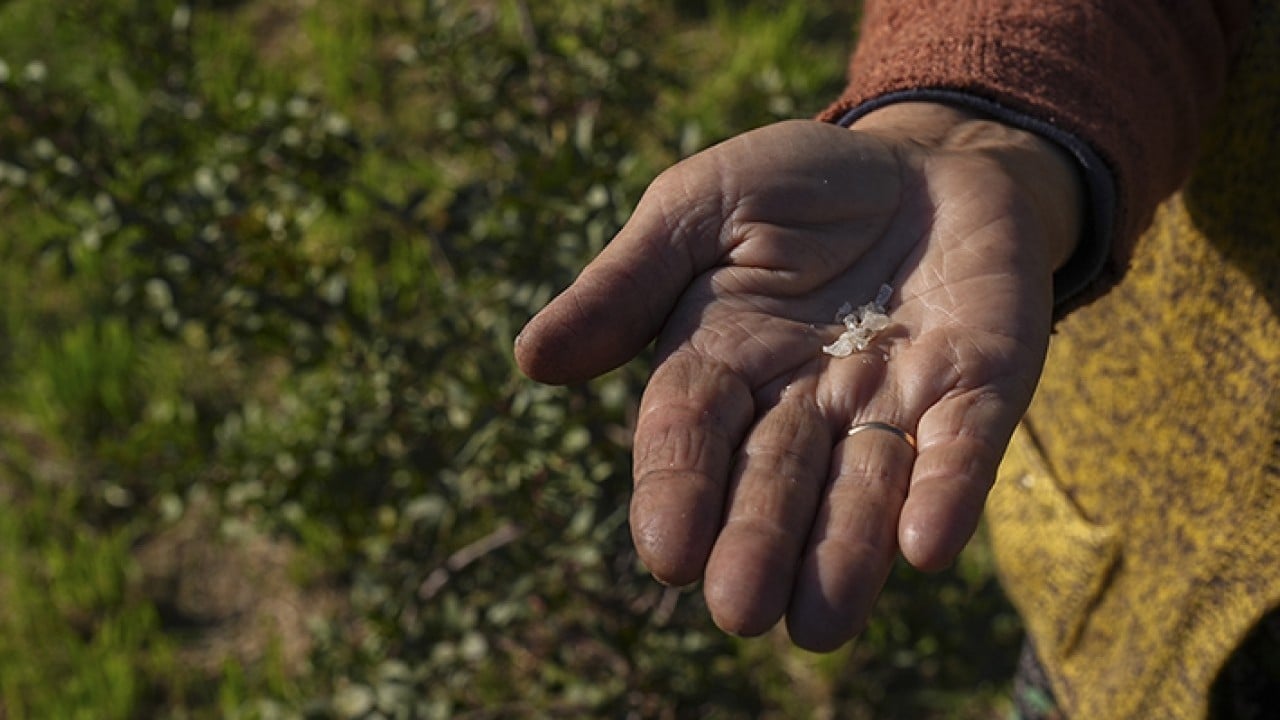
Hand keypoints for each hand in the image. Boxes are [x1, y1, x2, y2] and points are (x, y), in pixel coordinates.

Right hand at [515, 103, 1081, 650]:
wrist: (924, 163)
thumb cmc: (795, 188)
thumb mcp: (700, 207)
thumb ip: (629, 280)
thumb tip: (533, 360)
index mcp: (722, 363)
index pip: (689, 436)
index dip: (678, 491)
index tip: (668, 553)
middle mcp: (802, 403)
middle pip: (774, 481)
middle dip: (758, 543)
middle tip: (741, 609)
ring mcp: (892, 400)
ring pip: (863, 488)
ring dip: (844, 554)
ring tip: (821, 623)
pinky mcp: (978, 386)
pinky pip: (962, 446)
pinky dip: (944, 493)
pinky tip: (925, 548)